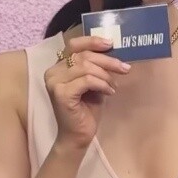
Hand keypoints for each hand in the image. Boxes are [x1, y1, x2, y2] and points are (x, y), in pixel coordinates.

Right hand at [45, 34, 130, 150]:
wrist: (77, 136)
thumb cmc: (86, 110)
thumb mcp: (93, 83)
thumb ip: (96, 67)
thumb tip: (112, 51)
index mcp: (58, 66)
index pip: (73, 44)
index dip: (92, 41)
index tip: (110, 44)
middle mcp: (52, 72)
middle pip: (83, 55)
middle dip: (107, 60)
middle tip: (124, 68)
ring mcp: (55, 82)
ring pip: (86, 67)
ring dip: (106, 75)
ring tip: (114, 86)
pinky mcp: (61, 93)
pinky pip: (87, 80)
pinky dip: (102, 84)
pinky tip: (109, 93)